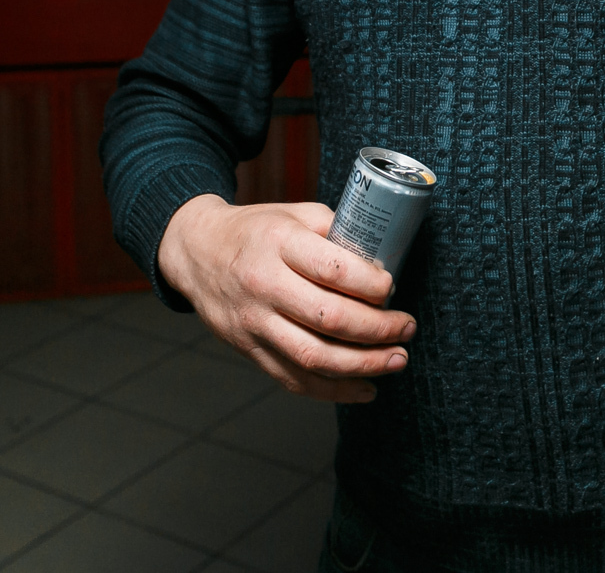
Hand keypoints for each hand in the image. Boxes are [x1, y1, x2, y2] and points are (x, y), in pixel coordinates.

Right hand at [157, 194, 414, 401]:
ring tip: (397, 360)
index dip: (371, 284)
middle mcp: (264, 285)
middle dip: (378, 329)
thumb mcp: (295, 213)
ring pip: (314, 357)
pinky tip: (364, 389)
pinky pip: (294, 379)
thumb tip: (383, 259)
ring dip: (364, 365)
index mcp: (279, 244)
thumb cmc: (256, 230)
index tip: (392, 288)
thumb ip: (337, 231)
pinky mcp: (250, 350)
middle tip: (407, 328)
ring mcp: (254, 323)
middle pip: (329, 319)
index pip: (333, 270)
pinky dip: (333, 391)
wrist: (197, 252)